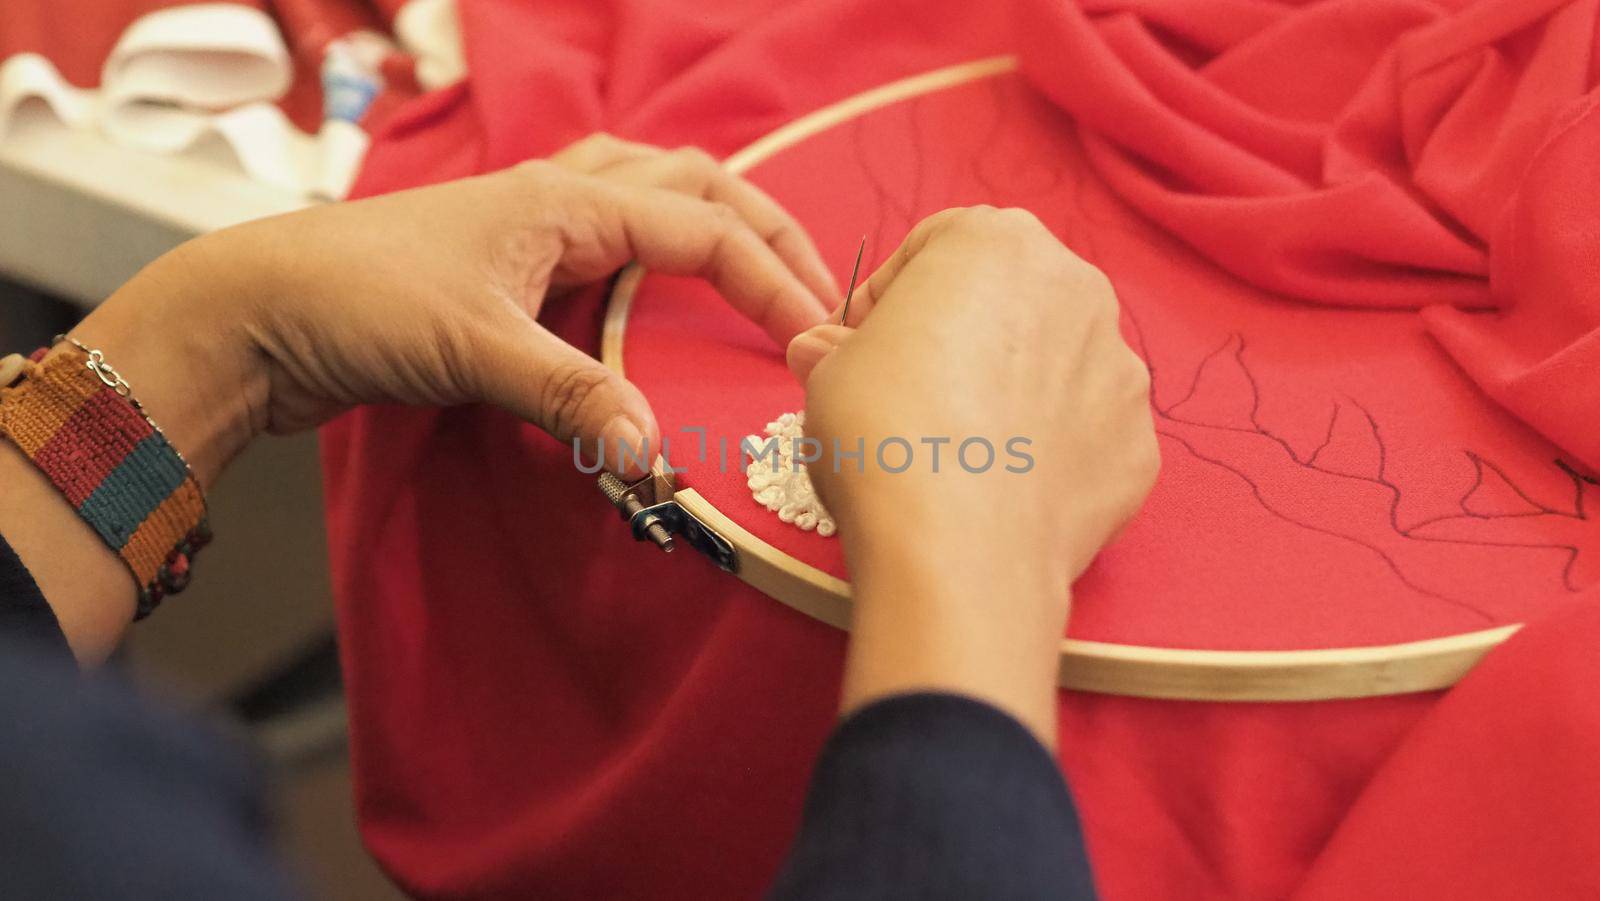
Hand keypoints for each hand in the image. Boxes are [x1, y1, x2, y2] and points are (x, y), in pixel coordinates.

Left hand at [19, 134, 835, 660]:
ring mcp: (534, 228)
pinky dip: (654, 257)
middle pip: (695, 186)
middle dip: (766, 233)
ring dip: (715, 225)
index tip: (816, 341)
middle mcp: (560, 197)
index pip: (706, 230)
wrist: (255, 312)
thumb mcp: (475, 348)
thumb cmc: (356, 302)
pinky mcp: (510, 270)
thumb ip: (573, 396)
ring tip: (757, 275)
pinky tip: (656, 296)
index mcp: (567, 199)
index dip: (772, 283)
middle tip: (818, 291)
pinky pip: (611, 240)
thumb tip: (657, 457)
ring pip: (653, 196)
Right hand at [786, 207, 1157, 743]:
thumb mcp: (827, 373)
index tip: (859, 344)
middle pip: (1009, 300)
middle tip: (910, 396)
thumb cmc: (885, 435)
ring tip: (960, 453)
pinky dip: (1050, 454)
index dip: (888, 298)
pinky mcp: (1139, 444)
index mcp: (997, 242)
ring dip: (1013, 393)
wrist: (960, 549)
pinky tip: (1003, 491)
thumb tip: (825, 351)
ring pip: (1056, 367)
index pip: (934, 247)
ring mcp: (1121, 368)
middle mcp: (1077, 287)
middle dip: (962, 338)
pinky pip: (1085, 436)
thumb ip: (835, 348)